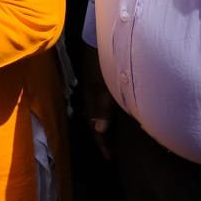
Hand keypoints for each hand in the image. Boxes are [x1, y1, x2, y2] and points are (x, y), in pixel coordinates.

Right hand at [81, 45, 113, 159]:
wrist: (97, 41)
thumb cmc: (101, 64)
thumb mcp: (102, 87)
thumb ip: (101, 108)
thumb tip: (99, 130)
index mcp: (90, 101)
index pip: (95, 128)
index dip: (102, 143)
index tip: (110, 158)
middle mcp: (90, 98)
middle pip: (94, 122)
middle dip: (101, 137)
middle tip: (110, 152)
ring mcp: (93, 90)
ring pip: (95, 113)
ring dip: (101, 126)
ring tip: (110, 137)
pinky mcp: (98, 84)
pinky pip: (98, 105)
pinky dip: (103, 114)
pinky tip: (110, 115)